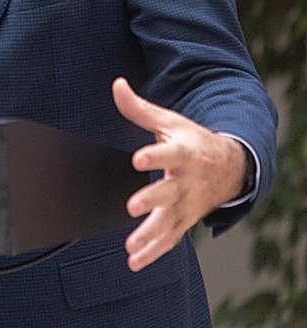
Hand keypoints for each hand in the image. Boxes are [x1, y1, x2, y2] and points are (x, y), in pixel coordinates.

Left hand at [112, 77, 246, 271]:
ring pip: (169, 222)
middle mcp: (186, 182)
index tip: (138, 158)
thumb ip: (139, 108)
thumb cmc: (191, 142)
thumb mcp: (170, 122)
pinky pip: (170, 239)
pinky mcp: (184, 220)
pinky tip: (134, 261)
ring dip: (150, 236)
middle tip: (133, 206)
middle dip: (152, 200)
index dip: (154, 156)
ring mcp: (187, 204)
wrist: (229, 167)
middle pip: (169, 192)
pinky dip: (153, 252)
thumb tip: (117, 85)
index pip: (168, 154)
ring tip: (131, 247)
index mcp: (183, 153)